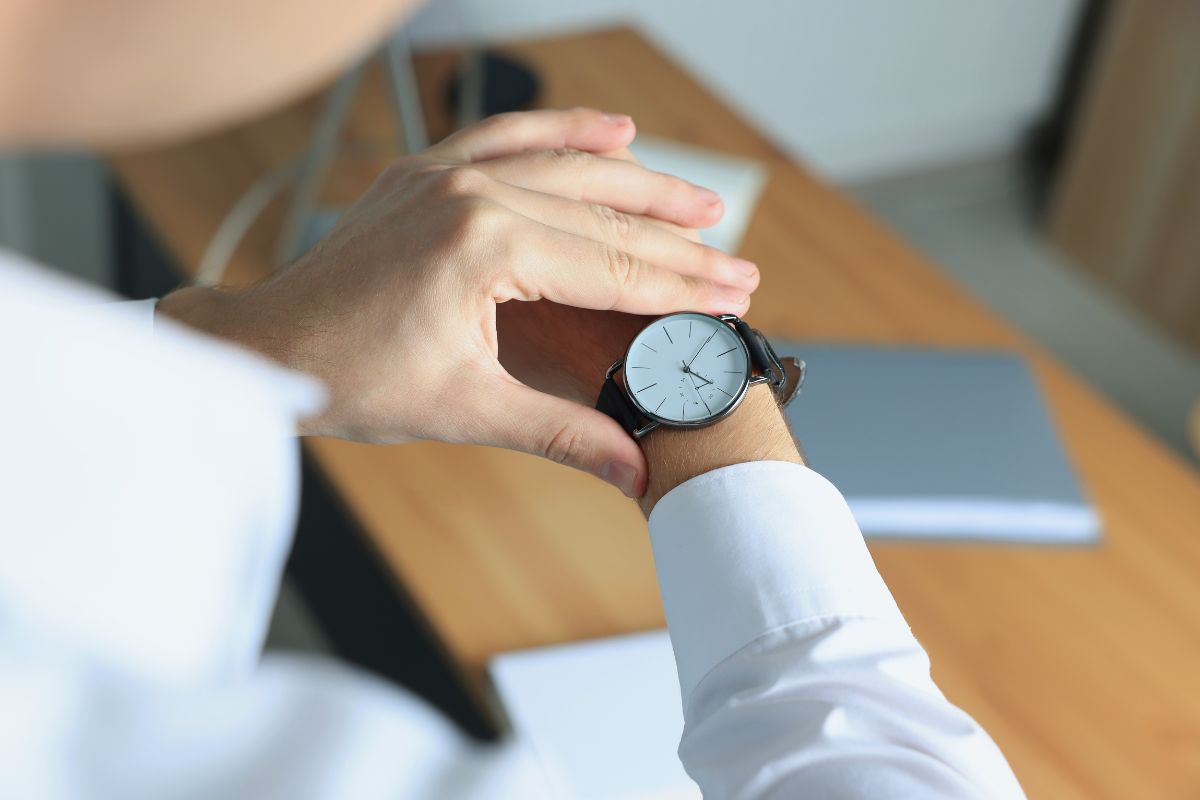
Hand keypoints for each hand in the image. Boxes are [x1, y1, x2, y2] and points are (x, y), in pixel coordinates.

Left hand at [158, 108, 759, 496]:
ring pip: (567, 165)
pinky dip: (563, 131)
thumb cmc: (351, 379)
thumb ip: (562, 432)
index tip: (737, 294)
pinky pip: (508, 137)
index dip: (682, 286)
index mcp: (483, 247)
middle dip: (678, 240)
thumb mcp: (467, 411)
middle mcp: (469, 192)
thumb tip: (636, 472)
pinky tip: (612, 128)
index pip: (611, 266)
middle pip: (602, 213)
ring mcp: (445, 173)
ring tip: (699, 198)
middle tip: (738, 259)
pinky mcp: (427, 170)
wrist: (267, 347)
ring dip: (640, 180)